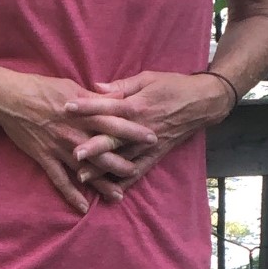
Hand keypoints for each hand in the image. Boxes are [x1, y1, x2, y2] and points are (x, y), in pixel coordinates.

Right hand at [0, 67, 156, 211]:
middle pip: (104, 149)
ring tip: (118, 195)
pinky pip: (60, 180)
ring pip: (86, 168)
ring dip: (102, 183)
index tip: (152, 137)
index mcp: (84, 112)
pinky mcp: (45, 157)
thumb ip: (95, 97)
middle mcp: (75, 132)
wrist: (11, 98)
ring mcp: (60, 147)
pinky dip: (71, 195)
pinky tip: (83, 208)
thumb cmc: (42, 87)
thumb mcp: (71, 86)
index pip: (115, 122)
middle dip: (123, 161)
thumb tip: (117, 97)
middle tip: (139, 171)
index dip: (134, 131)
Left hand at [65, 70, 230, 189]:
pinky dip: (125, 180)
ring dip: (102, 168)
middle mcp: (140, 127)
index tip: (66, 107)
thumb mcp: (147, 78)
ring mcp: (149, 143)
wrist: (201, 102)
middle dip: (92, 146)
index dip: (86, 106)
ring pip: (122, 158)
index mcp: (137, 105)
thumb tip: (96, 87)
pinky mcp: (157, 154)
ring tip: (82, 176)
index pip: (107, 106)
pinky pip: (139, 169)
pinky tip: (111, 190)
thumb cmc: (172, 85)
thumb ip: (121, 85)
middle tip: (72, 153)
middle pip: (112, 138)